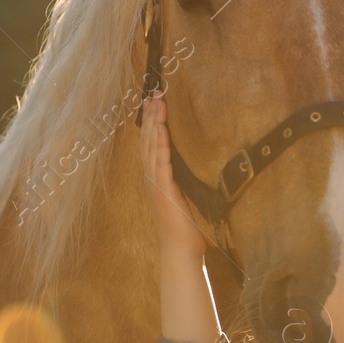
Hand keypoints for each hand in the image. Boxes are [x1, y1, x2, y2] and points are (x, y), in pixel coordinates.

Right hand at [139, 91, 205, 259]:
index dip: (151, 122)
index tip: (154, 101)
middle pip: (147, 140)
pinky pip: (161, 164)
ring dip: (155, 124)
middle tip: (154, 92)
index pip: (150, 144)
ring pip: (152, 148)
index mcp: (155, 178)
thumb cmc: (185, 227)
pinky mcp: (164, 191)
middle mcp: (151, 178)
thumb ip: (184, 180)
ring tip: (157, 102)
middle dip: (151, 115)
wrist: (180, 250)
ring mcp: (155, 184)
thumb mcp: (184, 197)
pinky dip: (161, 145)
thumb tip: (196, 165)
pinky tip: (163, 130)